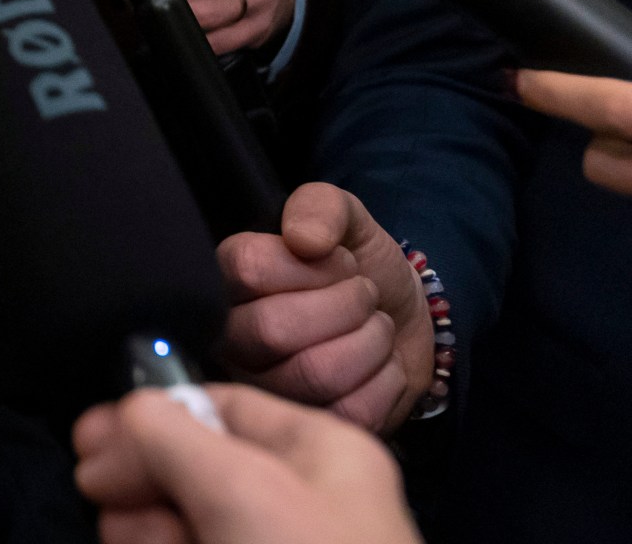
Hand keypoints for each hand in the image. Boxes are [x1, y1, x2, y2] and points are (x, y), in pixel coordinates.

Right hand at [73, 384, 418, 543]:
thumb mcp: (242, 488)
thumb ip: (173, 435)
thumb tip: (122, 418)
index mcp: (320, 454)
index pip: (221, 406)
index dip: (152, 416)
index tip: (90, 439)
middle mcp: (298, 504)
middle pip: (191, 470)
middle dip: (141, 482)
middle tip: (104, 496)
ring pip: (182, 526)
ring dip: (143, 530)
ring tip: (129, 539)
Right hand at [215, 181, 432, 431]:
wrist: (403, 316)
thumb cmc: (359, 266)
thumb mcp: (347, 218)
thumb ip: (321, 207)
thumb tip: (303, 239)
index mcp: (229, 279)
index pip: (249, 270)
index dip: (311, 266)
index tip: (339, 260)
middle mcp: (232, 338)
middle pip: (274, 330)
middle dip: (346, 305)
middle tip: (365, 294)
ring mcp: (266, 389)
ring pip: (314, 374)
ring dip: (370, 341)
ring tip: (376, 327)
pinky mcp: (310, 424)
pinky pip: (349, 410)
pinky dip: (386, 380)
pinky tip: (382, 364)